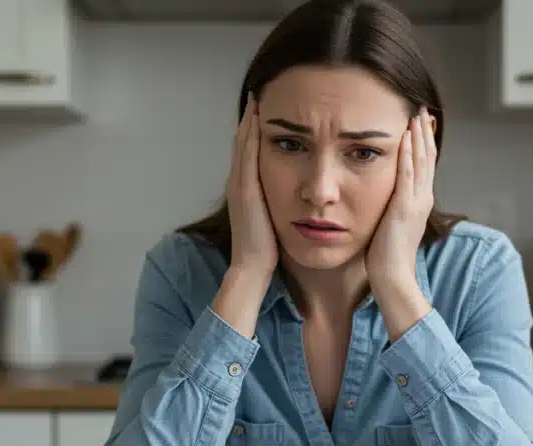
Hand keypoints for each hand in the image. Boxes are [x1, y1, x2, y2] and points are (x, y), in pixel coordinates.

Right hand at [226, 93, 277, 277]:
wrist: (253, 267)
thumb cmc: (267, 249)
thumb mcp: (273, 218)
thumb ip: (278, 201)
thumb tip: (294, 192)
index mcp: (245, 188)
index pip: (249, 151)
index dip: (254, 129)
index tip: (263, 108)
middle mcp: (238, 182)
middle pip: (243, 141)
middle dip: (251, 117)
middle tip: (259, 93)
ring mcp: (239, 184)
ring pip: (243, 144)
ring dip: (250, 120)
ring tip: (258, 97)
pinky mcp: (245, 188)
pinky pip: (247, 154)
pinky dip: (251, 135)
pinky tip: (258, 118)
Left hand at [366, 107, 436, 291]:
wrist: (392, 276)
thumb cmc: (386, 255)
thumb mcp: (391, 223)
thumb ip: (391, 206)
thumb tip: (384, 196)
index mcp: (419, 201)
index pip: (424, 165)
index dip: (424, 143)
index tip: (420, 123)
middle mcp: (423, 198)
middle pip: (427, 158)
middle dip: (424, 132)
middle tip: (422, 109)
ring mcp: (416, 202)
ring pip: (421, 161)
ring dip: (418, 136)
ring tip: (416, 115)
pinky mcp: (404, 207)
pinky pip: (408, 174)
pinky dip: (408, 154)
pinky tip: (405, 137)